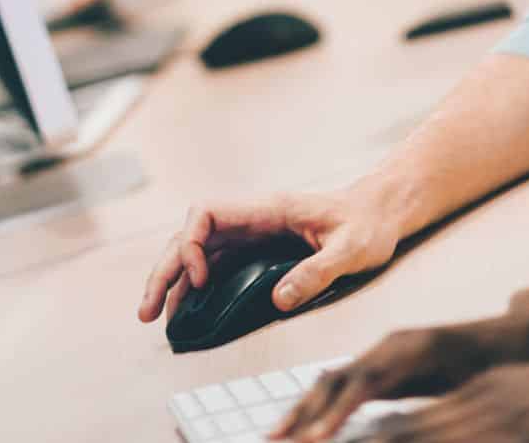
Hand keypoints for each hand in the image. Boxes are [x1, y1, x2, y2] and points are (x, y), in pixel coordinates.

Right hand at [136, 188, 402, 324]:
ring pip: (197, 254)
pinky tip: (186, 311)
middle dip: (165, 270)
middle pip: (191, 238)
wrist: (380, 214)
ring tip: (155, 317)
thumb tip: (278, 301)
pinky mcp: (256, 254)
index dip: (191, 243)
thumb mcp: (352, 250)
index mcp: (267, 210)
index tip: (200, 279)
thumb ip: (317, 272)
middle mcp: (251, 221)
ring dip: (173, 282)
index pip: (207, 213)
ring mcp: (251, 237)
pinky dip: (196, 288)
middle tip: (147, 310)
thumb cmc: (368, 225)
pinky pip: (216, 268)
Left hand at [274, 282, 528, 440]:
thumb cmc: (486, 368)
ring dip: (311, 415)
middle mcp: (386, 348)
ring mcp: (401, 346)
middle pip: (327, 383)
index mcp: (387, 362)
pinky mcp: (418, 350)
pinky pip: (372, 383)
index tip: (279, 439)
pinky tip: (326, 432)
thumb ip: (404, 402)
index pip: (333, 389)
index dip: (303, 414)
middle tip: (268, 441)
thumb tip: (377, 428)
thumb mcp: (435, 393)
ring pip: (341, 381)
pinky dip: (344, 409)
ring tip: (288, 441)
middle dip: (295, 416)